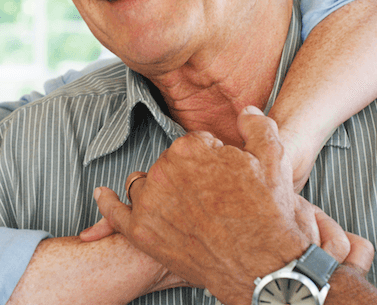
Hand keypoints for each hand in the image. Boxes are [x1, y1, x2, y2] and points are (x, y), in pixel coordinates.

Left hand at [93, 107, 372, 304]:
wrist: (263, 266)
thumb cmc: (269, 214)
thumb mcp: (273, 159)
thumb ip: (256, 126)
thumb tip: (245, 111)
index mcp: (190, 147)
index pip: (191, 144)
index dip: (209, 160)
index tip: (221, 178)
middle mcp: (164, 170)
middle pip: (167, 164)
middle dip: (185, 176)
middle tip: (209, 199)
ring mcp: (150, 203)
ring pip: (143, 185)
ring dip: (155, 190)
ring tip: (178, 207)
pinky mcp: (141, 233)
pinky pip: (115, 213)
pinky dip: (107, 203)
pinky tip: (103, 195)